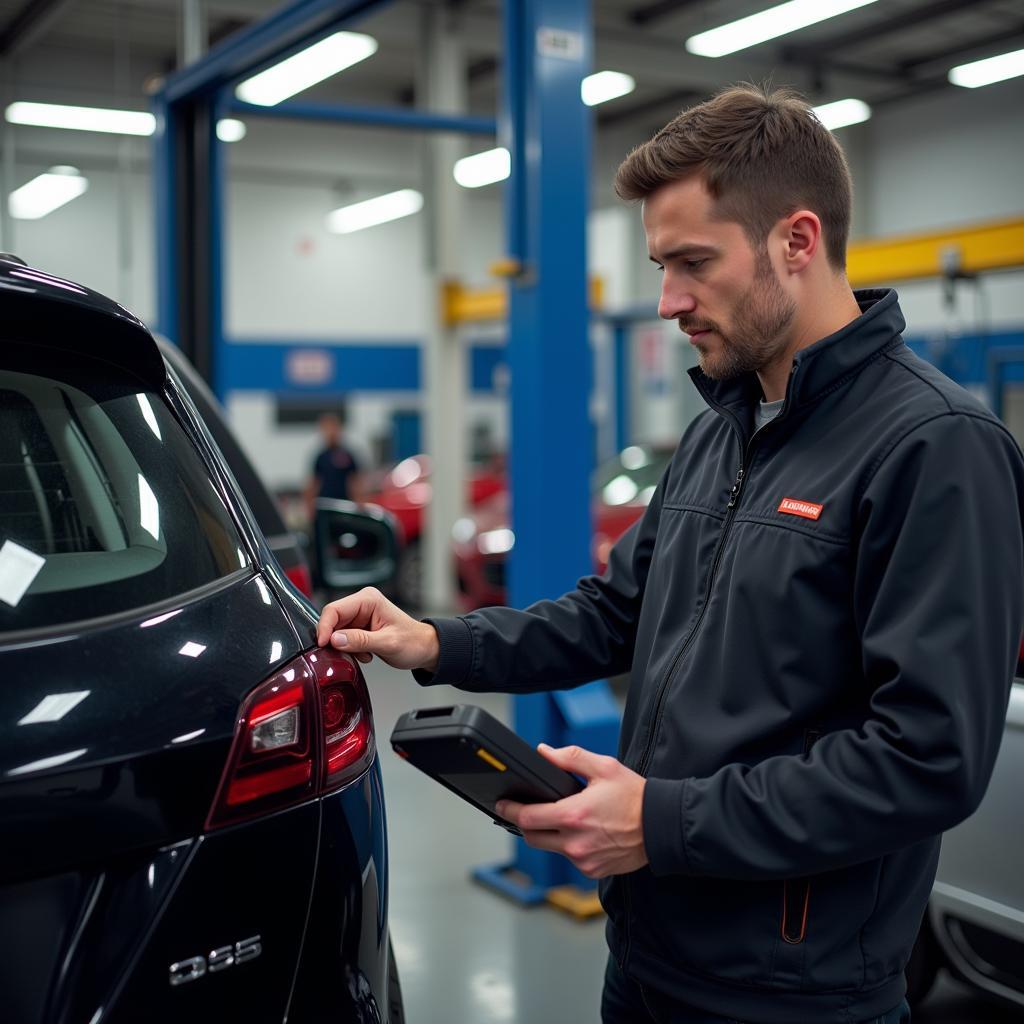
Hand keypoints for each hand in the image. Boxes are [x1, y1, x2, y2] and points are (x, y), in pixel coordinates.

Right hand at [316, 587, 439, 671]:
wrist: (424, 649)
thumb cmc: (413, 642)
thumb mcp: (388, 643)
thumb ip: (360, 641)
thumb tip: (335, 639)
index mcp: (368, 599)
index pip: (334, 609)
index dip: (325, 628)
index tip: (323, 644)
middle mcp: (362, 604)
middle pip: (332, 620)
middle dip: (335, 640)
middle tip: (347, 654)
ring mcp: (360, 616)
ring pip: (336, 632)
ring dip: (345, 647)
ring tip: (365, 654)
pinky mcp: (359, 628)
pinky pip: (343, 639)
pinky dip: (350, 650)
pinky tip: (367, 654)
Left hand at [496, 744, 647, 878]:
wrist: (662, 827)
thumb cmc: (634, 796)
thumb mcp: (604, 767)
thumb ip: (570, 758)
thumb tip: (544, 752)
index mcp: (574, 815)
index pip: (527, 818)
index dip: (510, 810)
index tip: (502, 804)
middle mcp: (575, 842)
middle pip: (532, 837)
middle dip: (526, 823)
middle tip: (529, 810)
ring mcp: (583, 860)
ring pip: (550, 849)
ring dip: (549, 835)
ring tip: (564, 818)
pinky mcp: (592, 871)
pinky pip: (569, 859)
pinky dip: (568, 846)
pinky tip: (583, 833)